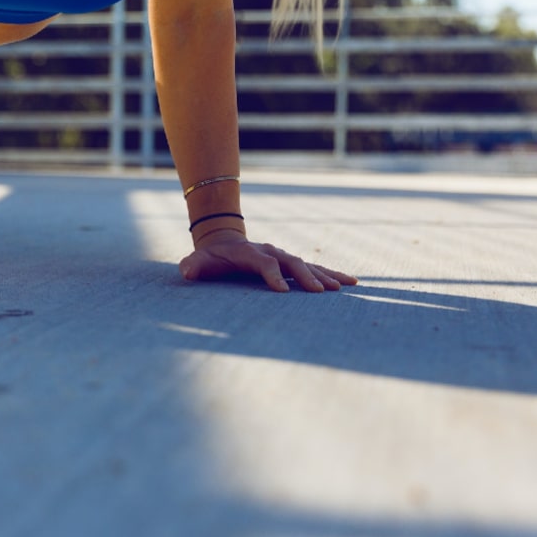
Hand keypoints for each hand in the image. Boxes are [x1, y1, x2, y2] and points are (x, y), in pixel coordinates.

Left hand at [178, 229, 357, 292]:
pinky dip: (331, 273)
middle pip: (291, 262)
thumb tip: (186, 272)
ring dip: (325, 275)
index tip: (283, 292)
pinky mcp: (291, 264)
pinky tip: (350, 282)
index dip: (272, 276)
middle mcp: (270, 252)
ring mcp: (282, 257)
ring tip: (345, 286)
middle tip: (321, 292)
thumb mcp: (198, 262)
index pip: (265, 263)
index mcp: (250, 253)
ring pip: (307, 264)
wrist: (223, 243)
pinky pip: (314, 267)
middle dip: (306, 276)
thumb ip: (192, 266)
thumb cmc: (211, 258)